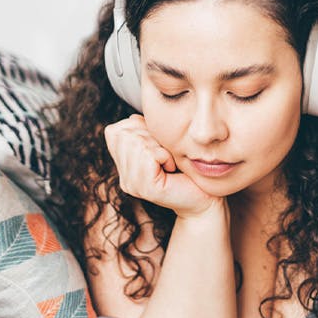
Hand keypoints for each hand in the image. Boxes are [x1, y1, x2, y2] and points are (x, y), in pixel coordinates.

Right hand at [104, 114, 219, 218]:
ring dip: (159, 146)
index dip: (137, 128)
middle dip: (150, 136)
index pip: (114, 132)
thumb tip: (133, 118)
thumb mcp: (161, 145)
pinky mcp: (146, 188)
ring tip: (169, 162)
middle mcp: (124, 178)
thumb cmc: (187, 170)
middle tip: (165, 155)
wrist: (204, 199)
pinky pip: (149, 155)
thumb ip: (144, 132)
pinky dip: (165, 155)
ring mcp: (133, 185)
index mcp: (124, 167)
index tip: (157, 144)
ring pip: (136, 143)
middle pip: (125, 135)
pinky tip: (171, 167)